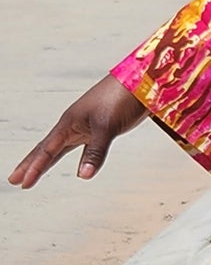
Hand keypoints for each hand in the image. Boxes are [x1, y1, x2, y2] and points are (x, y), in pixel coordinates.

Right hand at [9, 77, 147, 187]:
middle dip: (31, 165)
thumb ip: (95, 152)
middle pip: (46, 149)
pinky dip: (79, 159)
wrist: (142, 82)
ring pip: (61, 148)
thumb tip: (82, 176)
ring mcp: (86, 126)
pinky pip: (83, 147)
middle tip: (14, 179)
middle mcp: (74, 125)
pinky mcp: (102, 128)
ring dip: (47, 161)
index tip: (20, 182)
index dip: (34, 167)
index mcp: (69, 123)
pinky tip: (80, 167)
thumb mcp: (107, 127)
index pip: (46, 150)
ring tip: (34, 173)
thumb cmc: (122, 98)